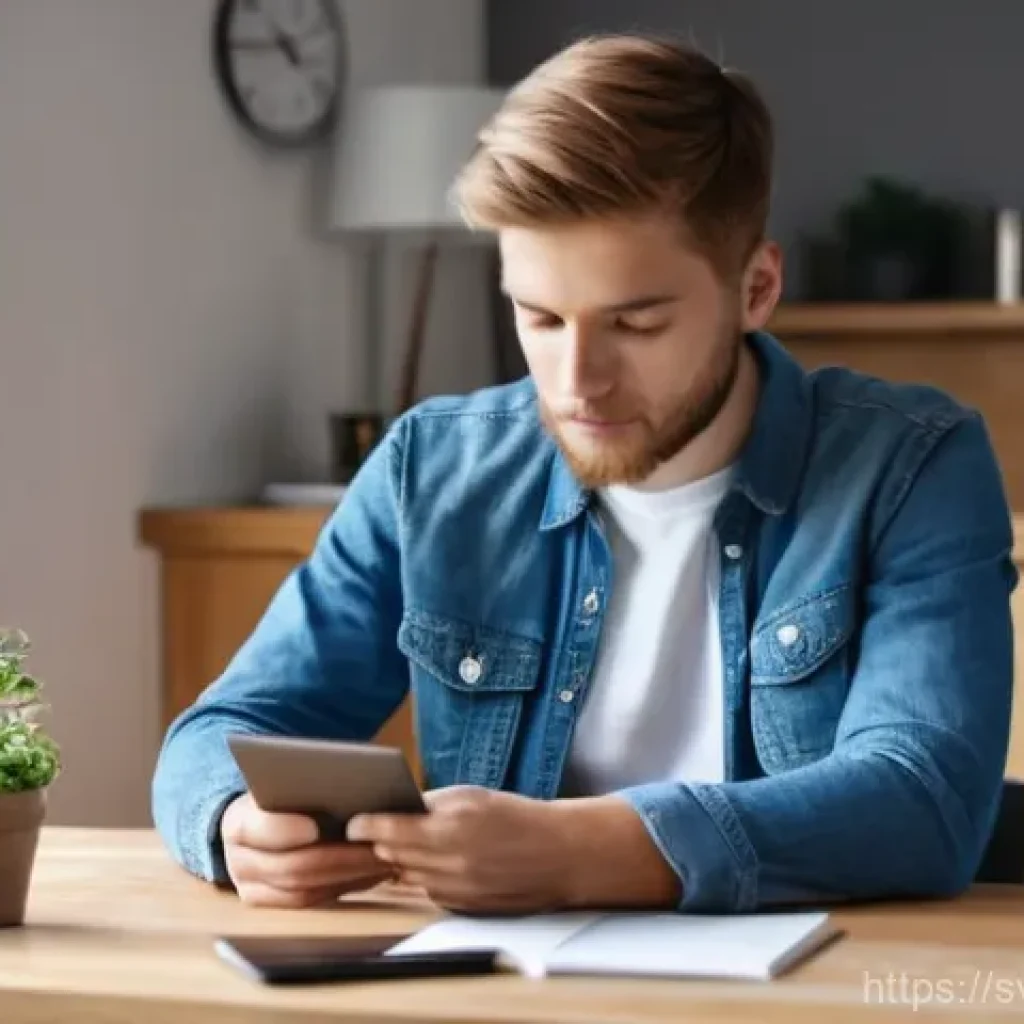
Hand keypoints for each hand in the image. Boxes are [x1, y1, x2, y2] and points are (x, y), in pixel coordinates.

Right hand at [220, 792, 393, 907]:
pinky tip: (370, 874)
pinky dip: (342, 888)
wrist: (249, 825)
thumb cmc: (277, 796)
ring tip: (382, 861)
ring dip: (347, 877)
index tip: (317, 827)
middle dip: (338, 859)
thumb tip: (348, 785)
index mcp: (238, 822)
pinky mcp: (270, 904)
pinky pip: (309, 903)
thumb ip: (303, 787)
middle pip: (290, 867)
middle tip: (375, 848)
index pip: (260, 830)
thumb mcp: (282, 785)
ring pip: (302, 891)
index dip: (286, 831)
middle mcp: (237, 861)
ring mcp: (251, 888)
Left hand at [346, 786, 572, 912]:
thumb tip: (400, 810)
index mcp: (450, 825)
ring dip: (403, 861)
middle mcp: (449, 860)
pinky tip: (436, 864)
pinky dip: (426, 878)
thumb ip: (433, 804)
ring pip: (408, 876)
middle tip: (374, 832)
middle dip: (382, 843)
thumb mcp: (473, 795)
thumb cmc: (517, 816)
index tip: (354, 823)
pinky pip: (430, 892)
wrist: (558, 854)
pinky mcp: (463, 906)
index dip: (366, 826)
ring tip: (404, 847)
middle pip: (394, 855)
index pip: (390, 829)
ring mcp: (455, 888)